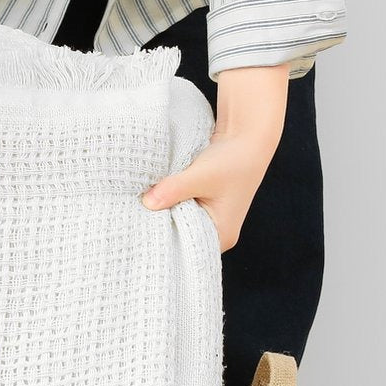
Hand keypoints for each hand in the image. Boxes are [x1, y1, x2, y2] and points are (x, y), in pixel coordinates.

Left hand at [139, 62, 289, 251]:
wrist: (248, 137)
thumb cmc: (233, 159)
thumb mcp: (201, 175)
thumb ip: (174, 189)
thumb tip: (146, 203)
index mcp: (221, 235)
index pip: (185, 247)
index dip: (164, 238)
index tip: (142, 227)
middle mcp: (217, 234)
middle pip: (181, 236)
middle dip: (162, 224)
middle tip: (137, 215)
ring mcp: (211, 221)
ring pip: (179, 222)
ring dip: (165, 212)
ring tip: (145, 205)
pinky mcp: (205, 208)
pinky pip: (182, 211)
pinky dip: (171, 204)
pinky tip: (157, 197)